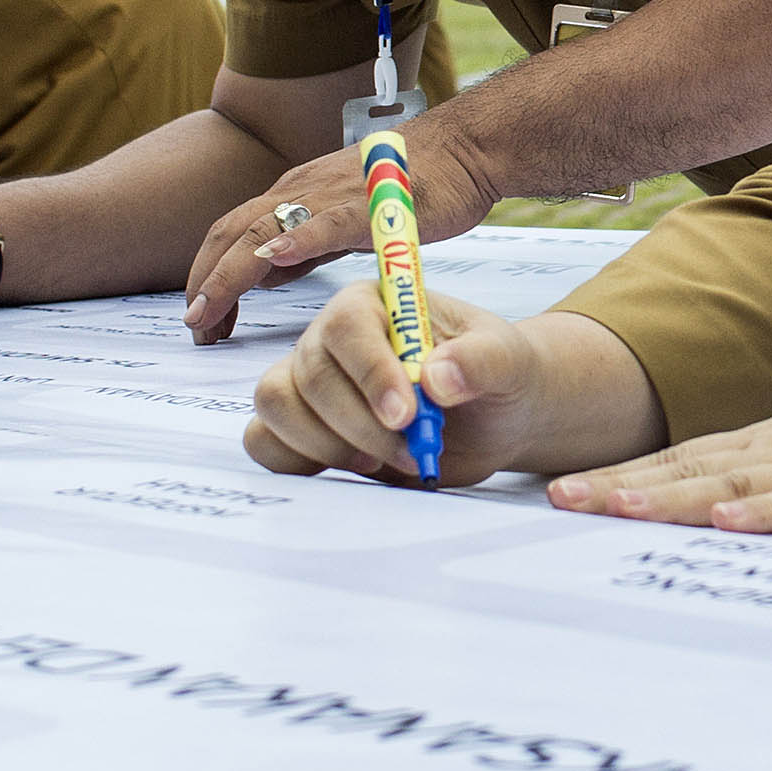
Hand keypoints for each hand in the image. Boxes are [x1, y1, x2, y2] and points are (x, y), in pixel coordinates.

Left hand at [184, 128, 500, 344]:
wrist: (464, 150)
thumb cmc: (414, 186)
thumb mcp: (343, 222)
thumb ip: (305, 247)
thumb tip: (268, 272)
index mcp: (294, 195)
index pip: (232, 237)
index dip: (208, 276)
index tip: (202, 320)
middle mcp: (300, 190)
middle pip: (231, 235)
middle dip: (204, 282)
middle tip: (194, 328)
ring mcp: (331, 196)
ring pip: (264, 232)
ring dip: (229, 274)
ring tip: (208, 311)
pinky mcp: (368, 205)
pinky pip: (324, 223)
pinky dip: (295, 242)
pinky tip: (275, 261)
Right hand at [246, 290, 659, 487]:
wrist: (494, 417)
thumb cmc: (498, 376)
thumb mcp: (508, 362)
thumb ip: (482, 360)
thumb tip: (437, 377)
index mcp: (374, 302)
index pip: (346, 327)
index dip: (370, 373)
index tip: (408, 415)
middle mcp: (331, 337)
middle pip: (310, 375)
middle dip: (361, 424)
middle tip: (414, 450)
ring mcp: (309, 382)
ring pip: (277, 405)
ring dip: (329, 445)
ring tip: (388, 458)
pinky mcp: (303, 426)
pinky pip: (264, 440)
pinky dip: (297, 461)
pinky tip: (353, 467)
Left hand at [544, 333, 771, 536]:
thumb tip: (736, 509)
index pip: (694, 458)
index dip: (629, 476)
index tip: (565, 491)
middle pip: (698, 468)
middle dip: (626, 488)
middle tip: (557, 501)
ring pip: (743, 482)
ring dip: (675, 497)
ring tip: (614, 508)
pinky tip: (731, 519)